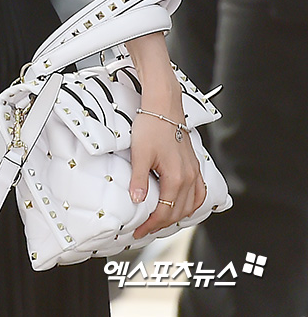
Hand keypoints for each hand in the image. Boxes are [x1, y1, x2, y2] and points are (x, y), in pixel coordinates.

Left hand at [128, 82, 206, 239]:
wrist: (164, 105)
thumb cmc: (151, 125)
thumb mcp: (140, 153)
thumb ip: (139, 179)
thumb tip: (137, 200)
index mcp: (176, 177)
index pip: (164, 211)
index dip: (150, 225)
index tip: (139, 231)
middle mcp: (189, 177)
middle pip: (178, 212)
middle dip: (161, 224)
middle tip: (145, 229)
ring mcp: (194, 171)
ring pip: (191, 205)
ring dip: (177, 216)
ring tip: (161, 221)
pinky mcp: (194, 165)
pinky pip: (199, 192)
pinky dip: (192, 204)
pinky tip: (184, 205)